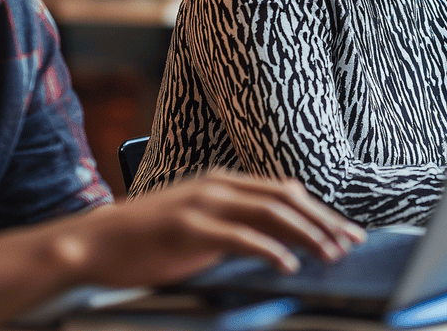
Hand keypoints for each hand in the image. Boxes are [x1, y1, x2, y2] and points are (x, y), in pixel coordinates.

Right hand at [66, 170, 365, 287]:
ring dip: (307, 235)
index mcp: (221, 182)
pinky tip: (289, 264)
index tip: (347, 230)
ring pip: (270, 214)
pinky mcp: (188, 229)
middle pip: (285, 198)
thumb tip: (277, 242)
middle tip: (352, 243)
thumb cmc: (145, 238)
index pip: (283, 191)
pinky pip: (239, 237)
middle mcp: (216, 186)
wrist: (94, 242)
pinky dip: (270, 250)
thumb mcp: (196, 221)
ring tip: (331, 254)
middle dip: (324, 221)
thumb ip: (231, 223)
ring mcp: (202, 205)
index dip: (319, 211)